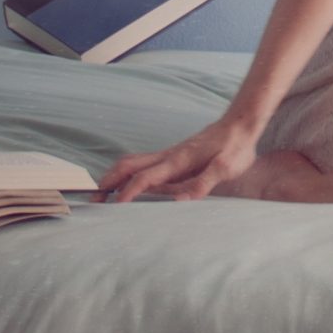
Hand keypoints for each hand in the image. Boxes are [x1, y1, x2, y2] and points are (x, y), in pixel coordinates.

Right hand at [98, 116, 259, 203]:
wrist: (239, 125)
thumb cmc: (234, 148)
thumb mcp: (227, 168)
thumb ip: (204, 182)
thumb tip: (181, 202)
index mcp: (178, 160)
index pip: (145, 178)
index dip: (128, 193)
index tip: (114, 208)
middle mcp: (168, 156)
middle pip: (127, 165)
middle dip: (108, 183)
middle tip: (93, 202)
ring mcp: (168, 155)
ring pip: (131, 162)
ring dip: (113, 177)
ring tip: (100, 196)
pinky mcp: (171, 156)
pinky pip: (141, 164)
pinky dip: (125, 174)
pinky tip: (123, 185)